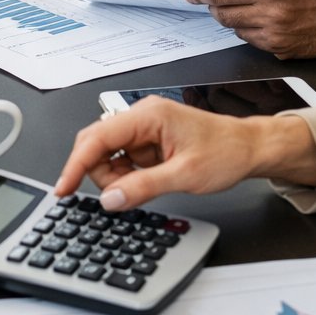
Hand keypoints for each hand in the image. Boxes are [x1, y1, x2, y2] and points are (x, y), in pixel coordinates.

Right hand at [53, 97, 315, 210]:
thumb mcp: (185, 175)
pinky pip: (123, 159)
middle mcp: (141, 117)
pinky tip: (147, 181)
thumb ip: (143, 187)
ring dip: (116, 177)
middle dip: (100, 173)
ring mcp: (143, 128)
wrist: (251, 149)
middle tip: (120, 194)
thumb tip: (110, 199)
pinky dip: (126, 176)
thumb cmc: (227, 152)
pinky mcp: (148, 141)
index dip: (76, 165)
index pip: (97, 138)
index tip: (64, 188)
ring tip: (144, 187)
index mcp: (147, 116)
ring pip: (107, 155)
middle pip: (96, 145)